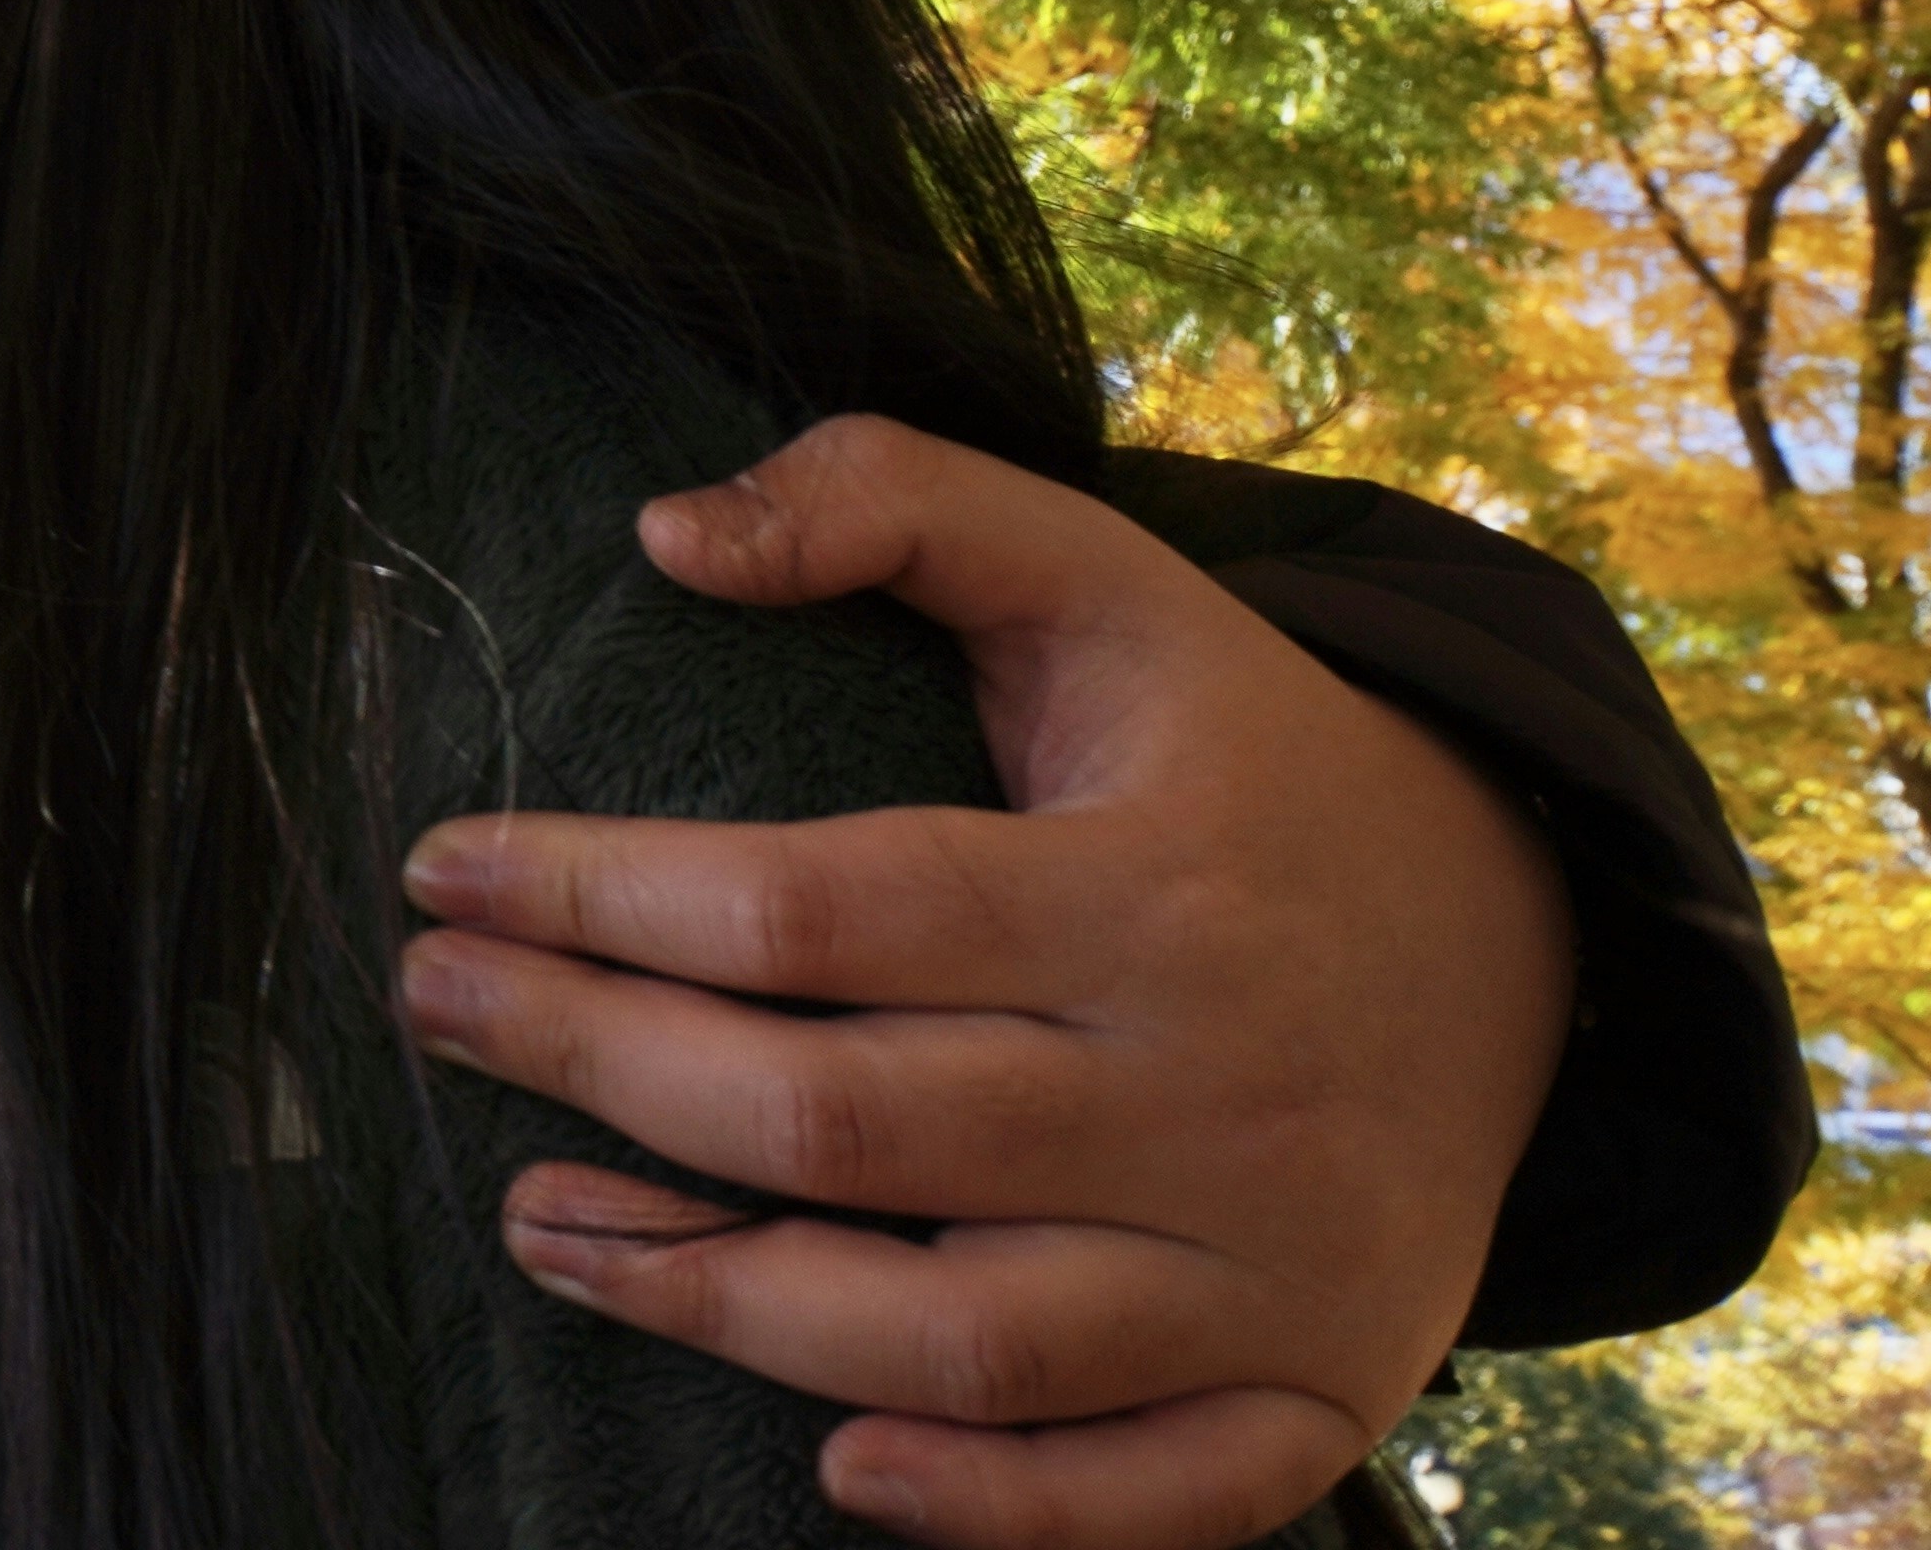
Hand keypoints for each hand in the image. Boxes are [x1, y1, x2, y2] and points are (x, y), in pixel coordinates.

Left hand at [392, 413, 1575, 1549]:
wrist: (1516, 925)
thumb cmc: (1233, 747)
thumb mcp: (1098, 574)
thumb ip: (887, 498)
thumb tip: (665, 532)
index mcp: (1152, 888)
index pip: (824, 908)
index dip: (603, 894)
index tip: (442, 870)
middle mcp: (1220, 1089)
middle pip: (851, 1121)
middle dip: (600, 1069)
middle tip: (431, 1010)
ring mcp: (1277, 1265)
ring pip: (966, 1335)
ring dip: (720, 1302)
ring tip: (533, 1224)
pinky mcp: (1320, 1389)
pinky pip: (1153, 1495)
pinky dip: (996, 1503)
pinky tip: (831, 1457)